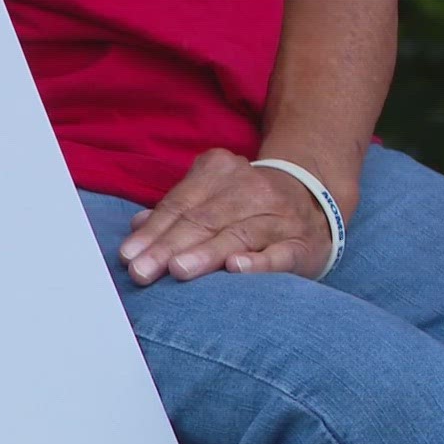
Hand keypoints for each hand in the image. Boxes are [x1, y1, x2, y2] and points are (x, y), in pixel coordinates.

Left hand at [118, 149, 342, 286]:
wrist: (315, 201)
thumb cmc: (248, 206)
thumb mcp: (211, 196)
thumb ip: (177, 209)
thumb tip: (138, 226)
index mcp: (221, 171)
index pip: (181, 204)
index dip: (153, 231)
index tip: (128, 255)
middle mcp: (251, 189)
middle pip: (202, 220)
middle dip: (168, 247)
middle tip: (142, 271)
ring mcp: (279, 216)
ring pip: (236, 235)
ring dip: (205, 254)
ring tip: (178, 270)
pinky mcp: (302, 244)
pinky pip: (279, 254)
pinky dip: (258, 262)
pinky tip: (236, 270)